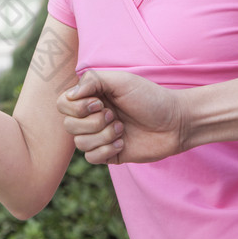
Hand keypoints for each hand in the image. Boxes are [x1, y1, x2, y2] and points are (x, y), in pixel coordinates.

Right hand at [58, 70, 188, 164]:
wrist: (174, 122)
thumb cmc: (150, 98)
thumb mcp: (122, 81)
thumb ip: (93, 80)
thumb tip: (71, 94)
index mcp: (92, 97)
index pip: (63, 104)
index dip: (77, 106)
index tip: (99, 102)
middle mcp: (92, 116)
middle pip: (68, 125)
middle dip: (92, 122)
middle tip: (115, 115)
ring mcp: (99, 136)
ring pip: (79, 143)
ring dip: (102, 136)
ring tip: (122, 129)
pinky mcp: (108, 154)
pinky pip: (91, 158)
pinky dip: (106, 150)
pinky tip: (123, 143)